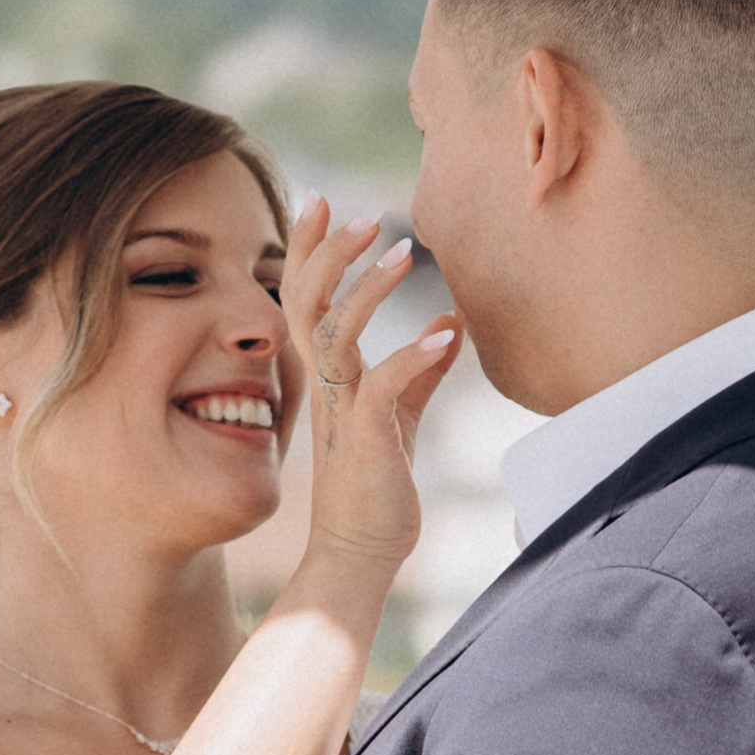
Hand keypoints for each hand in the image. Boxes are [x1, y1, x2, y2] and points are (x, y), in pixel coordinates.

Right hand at [283, 197, 460, 577]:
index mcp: (330, 374)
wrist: (360, 552)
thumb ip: (421, 368)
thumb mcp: (401, 414)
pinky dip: (412, 357)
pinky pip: (382, 387)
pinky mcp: (367, 440)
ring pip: (335, 336)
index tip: (318, 201)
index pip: (305, 297)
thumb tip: (450, 320)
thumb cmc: (376, 485)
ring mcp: (343, 411)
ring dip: (368, 291)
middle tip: (364, 216)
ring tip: (404, 255)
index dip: (306, 249)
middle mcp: (327, 386)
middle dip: (327, 253)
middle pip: (304, 302)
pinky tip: (444, 334)